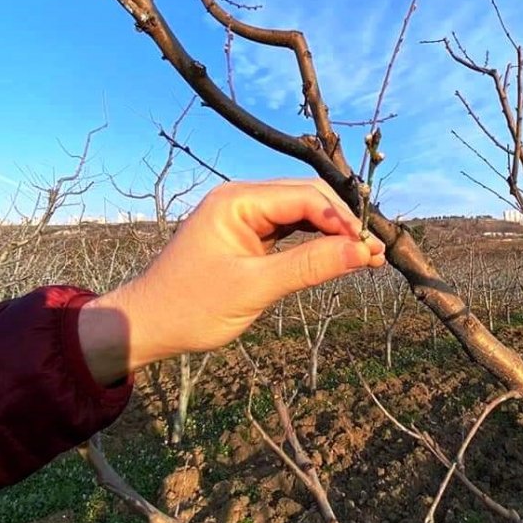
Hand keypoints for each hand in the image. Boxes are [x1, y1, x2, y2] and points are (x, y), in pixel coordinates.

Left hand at [78, 179, 384, 384]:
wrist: (148, 324)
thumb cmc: (191, 307)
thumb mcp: (254, 288)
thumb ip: (309, 266)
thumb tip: (361, 252)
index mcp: (238, 200)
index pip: (304, 197)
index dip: (342, 220)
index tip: (370, 249)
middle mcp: (243, 199)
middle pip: (307, 199)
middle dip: (342, 223)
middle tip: (374, 253)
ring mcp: (245, 216)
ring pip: (302, 213)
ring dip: (332, 233)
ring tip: (365, 256)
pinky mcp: (248, 235)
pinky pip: (290, 230)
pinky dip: (315, 243)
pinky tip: (337, 256)